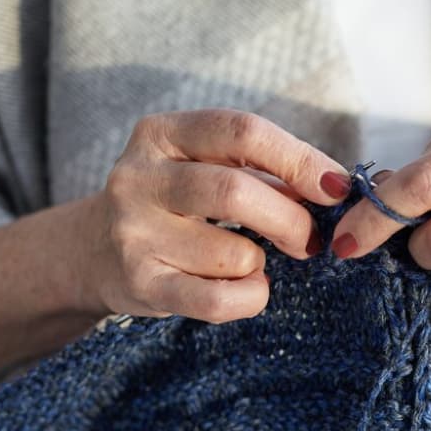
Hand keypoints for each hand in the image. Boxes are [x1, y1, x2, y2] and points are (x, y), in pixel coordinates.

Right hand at [86, 109, 349, 323]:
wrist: (96, 250)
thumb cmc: (174, 203)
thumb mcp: (205, 166)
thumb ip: (263, 170)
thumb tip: (334, 189)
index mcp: (162, 133)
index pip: (243, 131)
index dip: (299, 159)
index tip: (335, 188)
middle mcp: (139, 177)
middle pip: (236, 191)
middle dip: (290, 220)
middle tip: (309, 240)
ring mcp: (133, 231)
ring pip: (231, 252)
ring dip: (262, 262)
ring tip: (256, 261)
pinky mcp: (139, 282)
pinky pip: (214, 299)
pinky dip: (250, 296)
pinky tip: (251, 288)